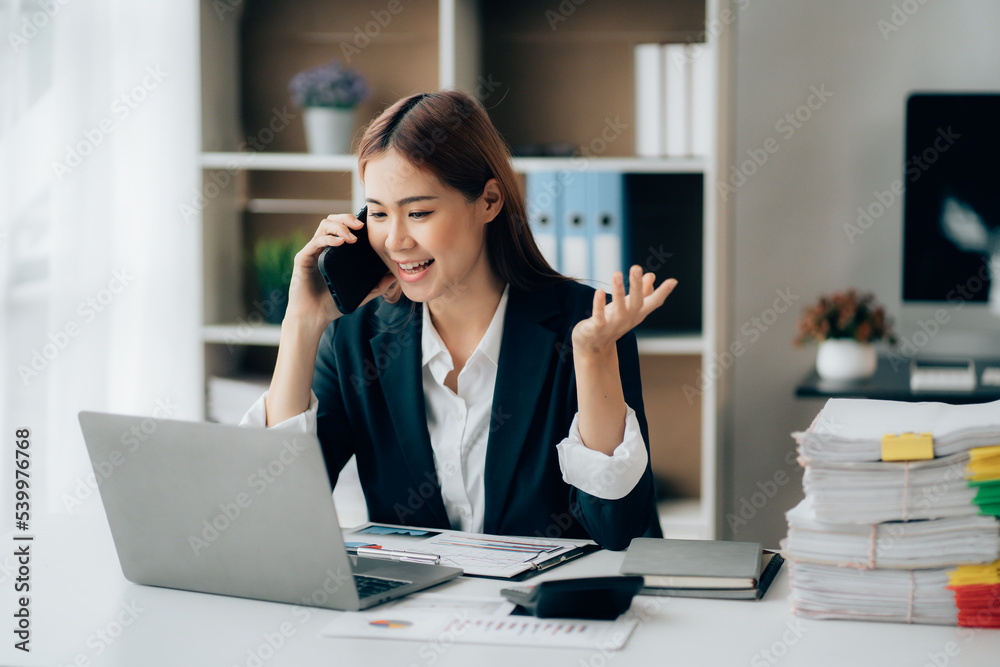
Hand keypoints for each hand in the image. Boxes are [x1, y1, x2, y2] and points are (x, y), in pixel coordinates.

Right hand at [285, 212, 395, 328]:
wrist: (314, 318)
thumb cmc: (332, 305)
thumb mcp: (360, 294)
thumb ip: (377, 286)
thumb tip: (393, 276)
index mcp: (334, 253)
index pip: (343, 228)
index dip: (354, 222)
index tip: (368, 226)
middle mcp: (322, 248)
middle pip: (333, 221)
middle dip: (347, 218)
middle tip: (360, 226)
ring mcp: (312, 252)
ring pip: (324, 226)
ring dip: (340, 227)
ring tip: (352, 238)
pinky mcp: (303, 259)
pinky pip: (315, 242)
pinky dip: (328, 239)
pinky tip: (340, 243)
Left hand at [572, 266, 676, 356]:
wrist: (594, 346)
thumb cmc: (612, 322)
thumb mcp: (628, 307)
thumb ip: (641, 292)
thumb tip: (651, 275)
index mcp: (637, 313)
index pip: (653, 302)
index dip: (663, 293)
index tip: (673, 281)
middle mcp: (628, 319)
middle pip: (636, 302)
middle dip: (637, 285)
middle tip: (636, 268)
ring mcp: (613, 324)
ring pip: (619, 308)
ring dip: (618, 291)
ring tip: (617, 274)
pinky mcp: (597, 328)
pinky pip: (599, 316)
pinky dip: (599, 304)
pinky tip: (599, 291)